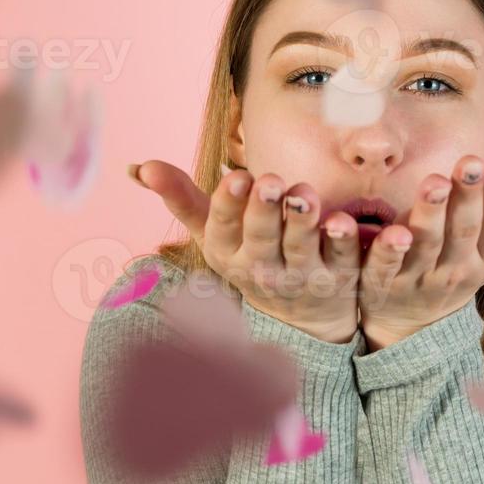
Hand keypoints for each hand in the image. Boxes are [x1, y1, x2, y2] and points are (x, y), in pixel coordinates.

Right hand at [128, 160, 361, 343]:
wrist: (300, 317)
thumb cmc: (249, 257)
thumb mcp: (213, 233)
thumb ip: (181, 197)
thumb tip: (139, 166)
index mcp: (228, 253)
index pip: (224, 227)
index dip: (229, 204)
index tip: (236, 177)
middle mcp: (262, 268)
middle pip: (261, 237)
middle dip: (264, 209)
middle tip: (270, 181)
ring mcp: (301, 277)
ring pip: (300, 247)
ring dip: (302, 220)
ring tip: (304, 194)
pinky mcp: (338, 280)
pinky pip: (343, 259)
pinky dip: (344, 241)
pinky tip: (343, 220)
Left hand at [357, 155, 483, 351]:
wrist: (412, 318)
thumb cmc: (466, 265)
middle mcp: (456, 271)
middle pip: (463, 232)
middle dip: (469, 198)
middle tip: (471, 161)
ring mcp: (418, 278)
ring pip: (424, 245)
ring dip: (428, 214)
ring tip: (434, 183)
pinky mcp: (381, 282)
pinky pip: (380, 263)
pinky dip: (379, 246)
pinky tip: (380, 225)